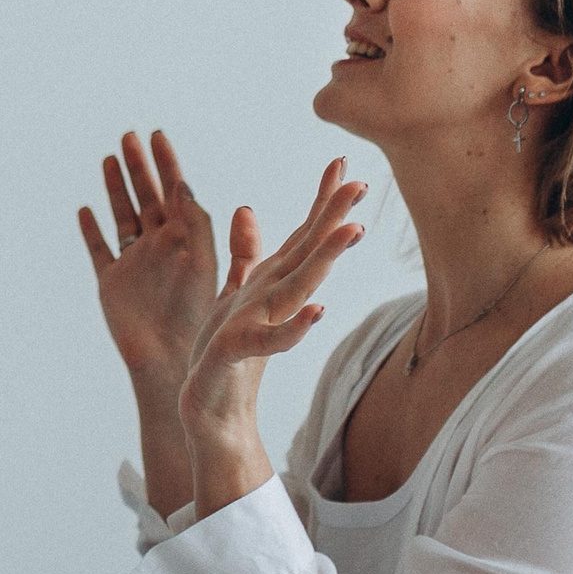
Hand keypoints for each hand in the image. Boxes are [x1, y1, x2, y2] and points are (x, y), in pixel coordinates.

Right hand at [77, 130, 221, 393]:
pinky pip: (99, 249)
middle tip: (130, 136)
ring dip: (116, 188)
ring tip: (109, 158)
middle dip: (139, 167)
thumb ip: (197, 224)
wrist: (171, 359)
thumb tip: (182, 184)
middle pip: (147, 196)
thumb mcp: (205, 265)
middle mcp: (160, 246)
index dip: (167, 163)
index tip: (158, 136)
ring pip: (123, 215)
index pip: (176, 191)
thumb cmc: (197, 317)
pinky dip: (91, 229)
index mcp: (186, 240)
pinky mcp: (111, 283)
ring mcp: (134, 263)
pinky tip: (85, 210)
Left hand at [177, 157, 368, 435]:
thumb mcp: (232, 294)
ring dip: (325, 260)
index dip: (321, 200)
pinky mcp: (244, 354)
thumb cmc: (224, 355)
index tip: (341, 161)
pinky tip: (317, 311)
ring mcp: (264, 325)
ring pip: (299, 287)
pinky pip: (273, 339)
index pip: (302, 235)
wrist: (212, 413)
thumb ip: (245, 254)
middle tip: (360, 183)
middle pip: (308, 253)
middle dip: (333, 218)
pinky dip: (295, 327)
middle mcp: (274, 301)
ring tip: (351, 231)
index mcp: (270, 283)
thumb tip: (246, 209)